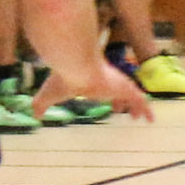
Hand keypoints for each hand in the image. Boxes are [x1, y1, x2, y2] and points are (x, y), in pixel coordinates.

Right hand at [32, 60, 152, 123]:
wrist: (74, 64)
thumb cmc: (62, 78)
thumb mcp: (48, 95)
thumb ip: (41, 104)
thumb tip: (35, 116)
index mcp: (92, 80)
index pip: (104, 88)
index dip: (108, 97)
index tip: (110, 106)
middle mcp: (108, 80)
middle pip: (119, 91)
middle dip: (122, 102)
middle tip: (124, 112)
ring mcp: (118, 82)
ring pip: (132, 96)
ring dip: (136, 107)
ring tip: (139, 117)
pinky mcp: (125, 87)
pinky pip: (141, 100)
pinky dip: (146, 109)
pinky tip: (150, 120)